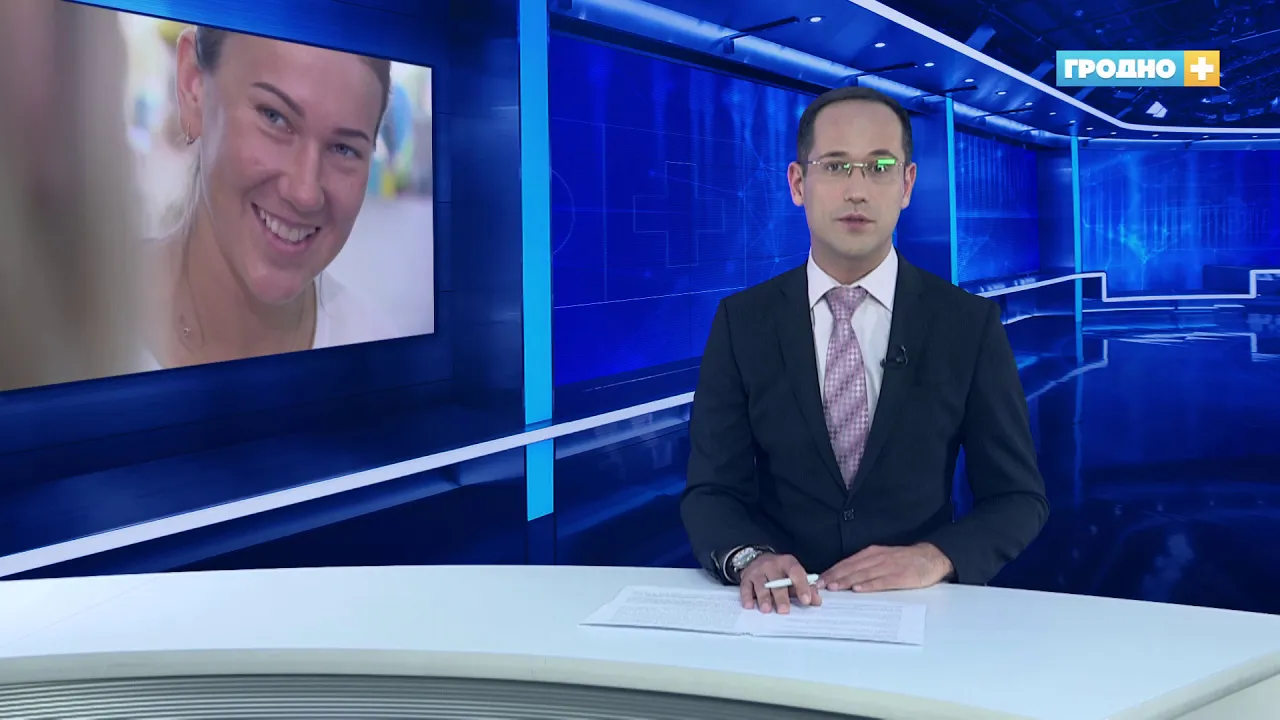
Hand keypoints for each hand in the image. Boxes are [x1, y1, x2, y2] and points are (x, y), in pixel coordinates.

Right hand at [738, 552, 822, 613]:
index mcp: (787, 563)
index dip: (802, 586)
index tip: (806, 600)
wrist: (758, 559)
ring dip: (763, 598)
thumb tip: (817, 601)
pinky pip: (746, 587)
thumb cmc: (780, 571)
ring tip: (766, 609)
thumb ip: (806, 588)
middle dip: (781, 597)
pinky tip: (750, 605)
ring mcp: (758, 571)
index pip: (796, 572)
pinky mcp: (746, 578)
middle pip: (777, 581)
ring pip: (761, 584)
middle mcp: (772, 565)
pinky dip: (747, 597)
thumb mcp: (794, 575)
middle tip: (784, 610)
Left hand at [818, 543, 953, 592]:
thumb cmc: (905, 560)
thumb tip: (846, 577)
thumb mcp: (883, 557)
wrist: (931, 556)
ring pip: (863, 574)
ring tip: (834, 587)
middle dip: (834, 577)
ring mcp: (889, 567)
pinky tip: (859, 589)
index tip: (819, 579)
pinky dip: (869, 585)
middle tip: (820, 586)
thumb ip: (866, 565)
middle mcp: (877, 558)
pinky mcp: (900, 576)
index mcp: (872, 553)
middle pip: (852, 568)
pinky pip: (882, 581)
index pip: (847, 563)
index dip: (832, 571)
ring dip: (847, 581)